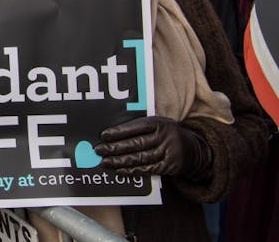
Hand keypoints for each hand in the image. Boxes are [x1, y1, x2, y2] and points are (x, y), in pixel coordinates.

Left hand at [95, 116, 212, 180]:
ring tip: (105, 162)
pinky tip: (119, 170)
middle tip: (99, 151)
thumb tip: (113, 134)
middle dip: (115, 148)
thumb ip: (140, 127)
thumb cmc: (166, 134)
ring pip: (140, 158)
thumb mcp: (158, 124)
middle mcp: (164, 137)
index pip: (136, 127)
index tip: (104, 136)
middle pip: (136, 144)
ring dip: (120, 161)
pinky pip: (148, 169)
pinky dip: (132, 171)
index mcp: (158, 123)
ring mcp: (168, 152)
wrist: (194, 148)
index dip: (119, 132)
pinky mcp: (169, 166)